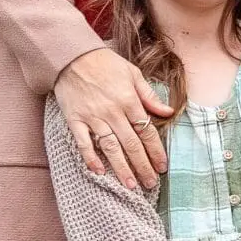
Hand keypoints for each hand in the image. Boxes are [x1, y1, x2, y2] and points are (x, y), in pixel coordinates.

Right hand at [54, 46, 171, 190]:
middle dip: (142, 166)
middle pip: (131, 144)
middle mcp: (113, 111)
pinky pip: (83, 142)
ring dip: (121, 168)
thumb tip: (168, 112)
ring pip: (111, 147)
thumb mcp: (132, 73)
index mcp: (129, 100)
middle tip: (151, 184)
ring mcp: (93, 117)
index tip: (162, 167)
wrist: (72, 55)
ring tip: (131, 185)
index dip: (156, 152)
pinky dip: (91, 158)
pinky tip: (99, 172)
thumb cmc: (105, 63)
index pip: (146, 132)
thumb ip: (149, 95)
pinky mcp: (75, 119)